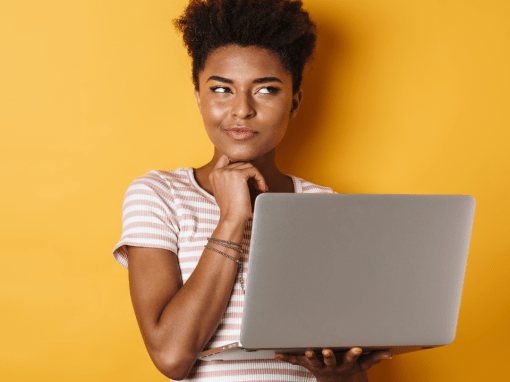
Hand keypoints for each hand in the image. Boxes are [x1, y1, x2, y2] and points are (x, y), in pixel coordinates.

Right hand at [209, 154, 267, 222]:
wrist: (232, 218)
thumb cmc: (230, 208)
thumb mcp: (223, 190)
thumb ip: (227, 178)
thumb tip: (242, 170)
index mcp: (213, 174)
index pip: (226, 158)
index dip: (238, 162)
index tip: (247, 173)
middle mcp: (219, 171)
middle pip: (240, 162)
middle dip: (249, 172)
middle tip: (255, 184)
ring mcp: (228, 172)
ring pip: (248, 166)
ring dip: (256, 176)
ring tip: (259, 187)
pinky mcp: (238, 175)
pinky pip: (254, 171)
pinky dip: (260, 179)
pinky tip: (262, 187)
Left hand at [274, 347, 392, 381]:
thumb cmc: (349, 367)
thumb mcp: (363, 365)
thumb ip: (374, 357)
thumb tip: (390, 353)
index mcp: (346, 363)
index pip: (351, 357)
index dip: (353, 354)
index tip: (357, 348)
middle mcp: (332, 365)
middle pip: (330, 360)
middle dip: (328, 356)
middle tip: (326, 350)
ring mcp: (318, 366)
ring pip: (313, 362)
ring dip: (309, 357)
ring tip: (306, 352)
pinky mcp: (307, 365)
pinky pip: (296, 361)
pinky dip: (286, 358)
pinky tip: (277, 355)